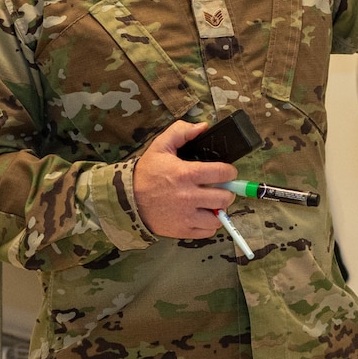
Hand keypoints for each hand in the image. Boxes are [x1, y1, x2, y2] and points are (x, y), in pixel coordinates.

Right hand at [132, 119, 236, 238]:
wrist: (127, 200)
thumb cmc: (146, 173)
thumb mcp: (160, 146)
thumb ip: (181, 132)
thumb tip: (202, 127)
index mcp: (186, 174)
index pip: (222, 173)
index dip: (229, 172)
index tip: (228, 172)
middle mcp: (188, 197)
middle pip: (224, 198)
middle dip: (227, 191)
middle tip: (220, 188)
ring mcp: (186, 216)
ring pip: (218, 217)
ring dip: (218, 210)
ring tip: (211, 203)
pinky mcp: (183, 231)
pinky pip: (208, 232)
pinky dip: (208, 224)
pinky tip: (201, 215)